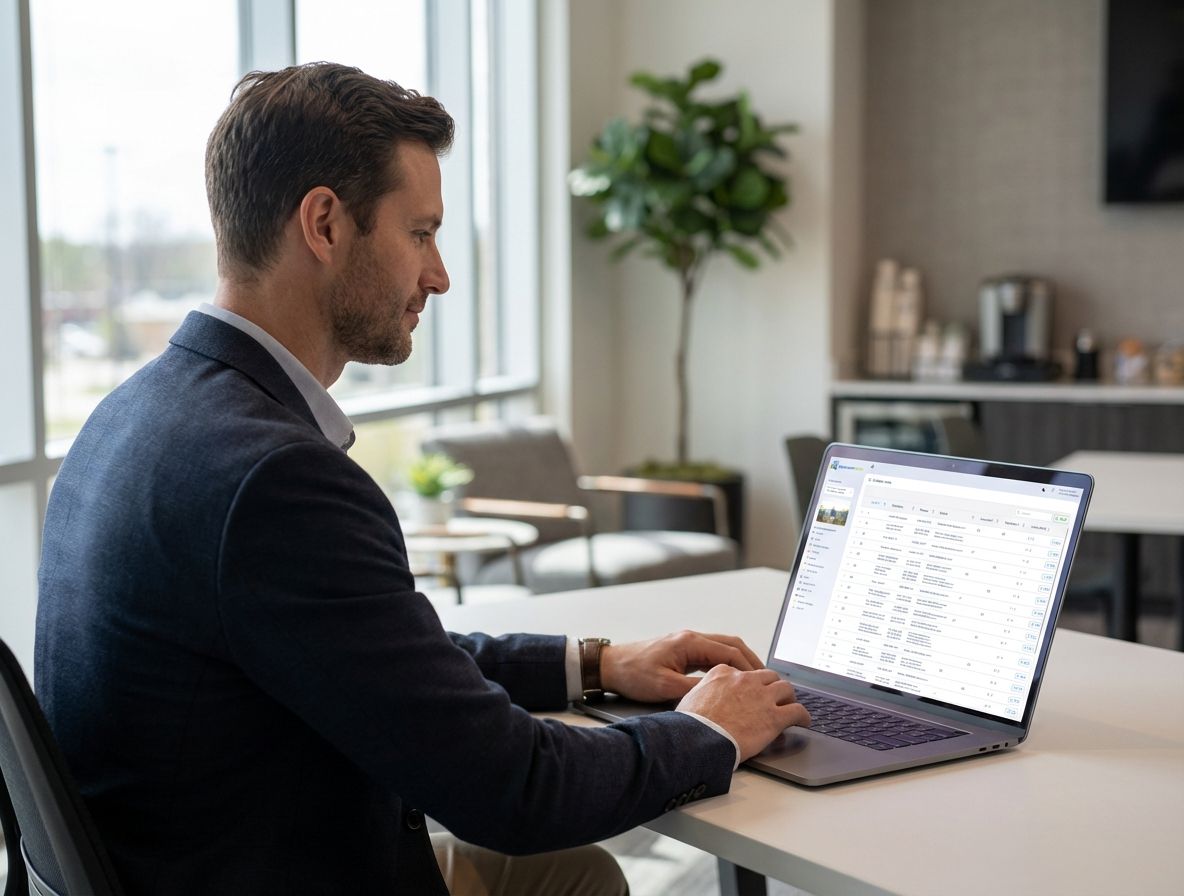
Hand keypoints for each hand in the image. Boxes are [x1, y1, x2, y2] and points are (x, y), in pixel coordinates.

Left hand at [599, 630, 764, 703]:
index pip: (730, 651)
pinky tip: (732, 678)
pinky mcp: (683, 650)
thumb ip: (695, 689)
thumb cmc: (633, 673)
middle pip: (732, 644)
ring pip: (723, 647)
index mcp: (690, 642)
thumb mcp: (665, 687)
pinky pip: (712, 653)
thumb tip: (720, 695)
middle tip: (767, 679)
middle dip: (751, 661)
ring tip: (755, 679)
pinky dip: (727, 663)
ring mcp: (687, 643)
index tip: (762, 681)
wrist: (610, 666)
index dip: (749, 667)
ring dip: (740, 661)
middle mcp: (691, 638)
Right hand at [677, 666, 811, 761]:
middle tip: (774, 697)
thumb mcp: (690, 697)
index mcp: (724, 673)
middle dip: (773, 686)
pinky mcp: (775, 717)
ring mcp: (762, 697)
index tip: (751, 691)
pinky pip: (797, 711)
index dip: (750, 683)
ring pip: (786, 689)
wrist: (700, 739)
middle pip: (768, 676)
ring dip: (789, 697)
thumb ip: (703, 691)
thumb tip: (702, 698)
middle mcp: (745, 680)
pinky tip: (804, 722)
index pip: (744, 672)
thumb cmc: (692, 724)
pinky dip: (803, 716)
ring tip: (790, 706)